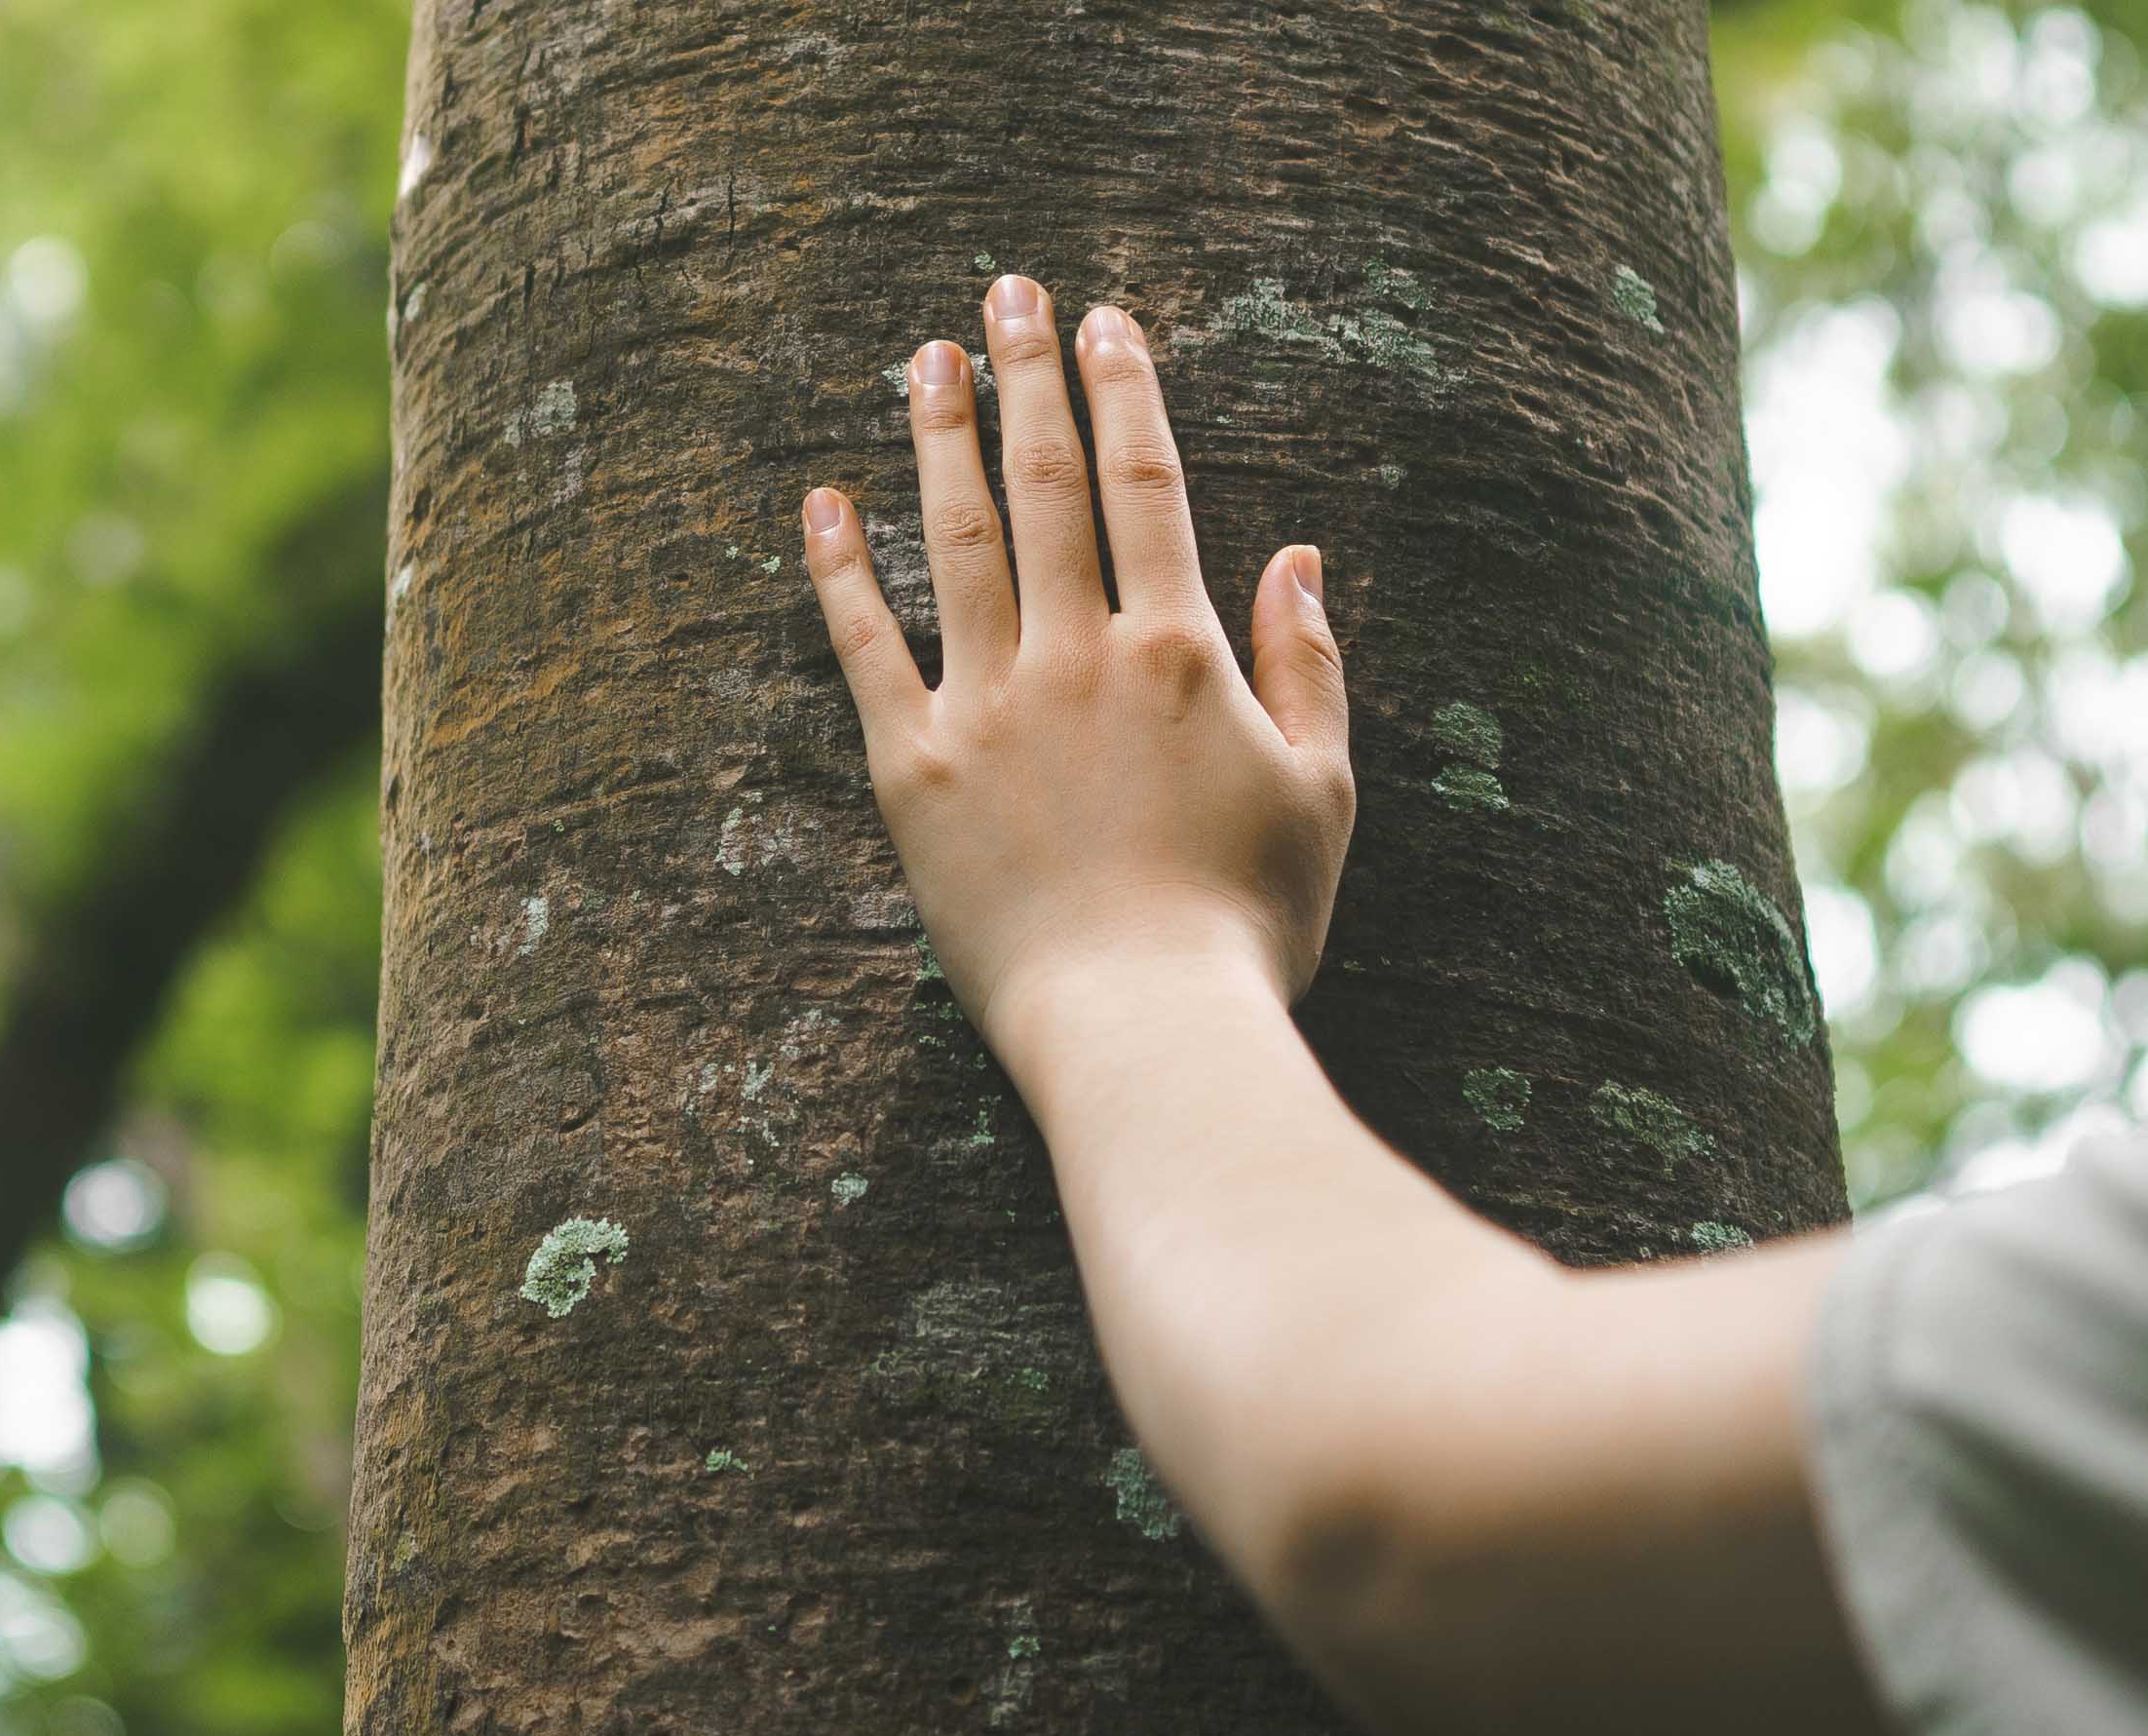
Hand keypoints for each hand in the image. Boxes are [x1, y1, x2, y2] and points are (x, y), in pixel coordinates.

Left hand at [799, 273, 1356, 1057]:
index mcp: (1177, 652)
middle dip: (1026, 379)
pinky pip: (867, 648)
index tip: (1106, 324)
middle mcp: (1077, 656)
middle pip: (1043, 485)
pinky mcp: (916, 772)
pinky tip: (824, 502)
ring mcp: (988, 707)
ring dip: (938, 438)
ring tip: (924, 359)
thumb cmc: (1248, 927)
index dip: (1123, 393)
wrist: (1144, 1028)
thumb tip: (1296, 556)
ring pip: (954, 540)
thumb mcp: (1323, 793)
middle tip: (1005, 293)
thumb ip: (1306, 667)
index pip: (1144, 486)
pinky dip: (840, 570)